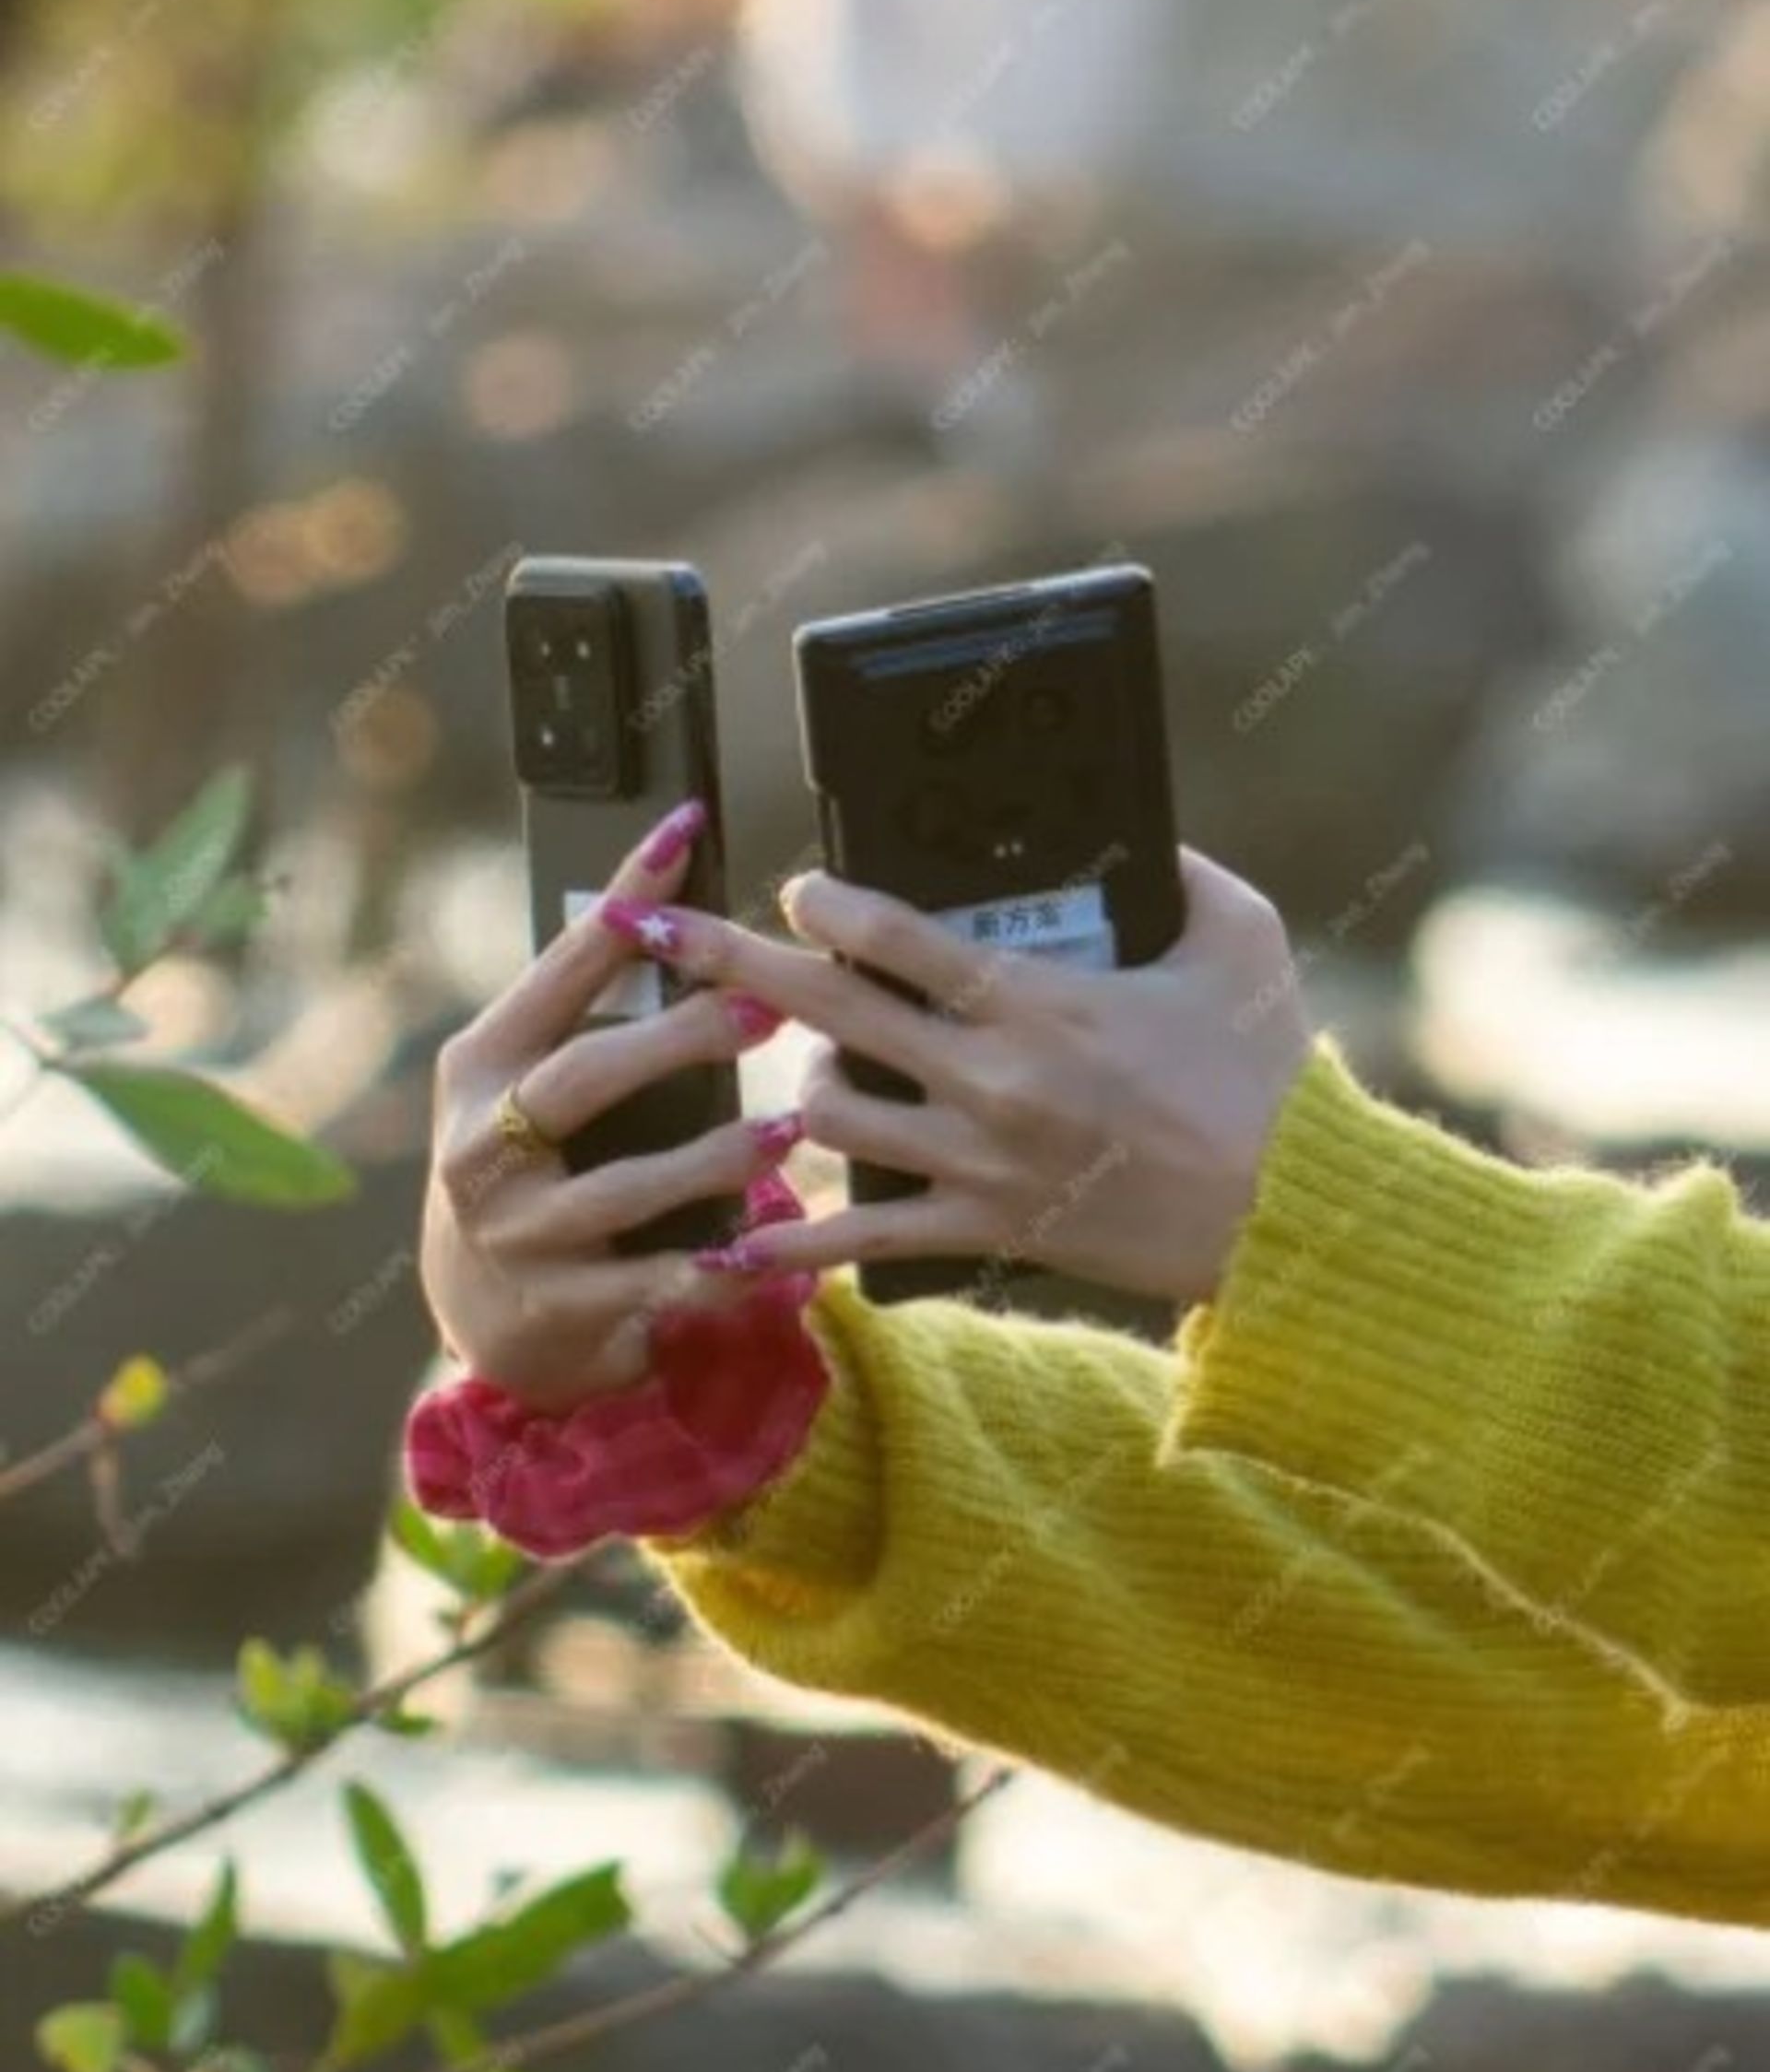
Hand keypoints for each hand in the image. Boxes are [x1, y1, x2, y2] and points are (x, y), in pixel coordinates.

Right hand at [420, 800, 800, 1409]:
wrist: (484, 1315)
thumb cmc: (530, 1166)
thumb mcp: (528, 1085)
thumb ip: (587, 1016)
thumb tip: (681, 907)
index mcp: (482, 1066)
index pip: (558, 968)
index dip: (625, 901)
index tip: (686, 834)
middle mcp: (483, 1147)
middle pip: (584, 1077)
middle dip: (680, 1038)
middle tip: (768, 1007)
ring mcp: (519, 1234)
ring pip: (626, 1189)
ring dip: (716, 1158)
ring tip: (788, 1130)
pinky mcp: (563, 1309)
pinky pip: (658, 1284)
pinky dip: (720, 1266)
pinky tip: (772, 1249)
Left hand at [601, 847, 1311, 1310]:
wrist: (1286, 1213)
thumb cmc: (1266, 1072)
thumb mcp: (1242, 941)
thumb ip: (1183, 875)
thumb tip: (1142, 833)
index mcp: (1038, 1000)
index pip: (899, 936)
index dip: (828, 902)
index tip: (793, 885)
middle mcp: (989, 1079)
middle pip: (828, 1011)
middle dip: (731, 961)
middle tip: (662, 928)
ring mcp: (977, 1160)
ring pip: (829, 1118)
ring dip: (788, 1088)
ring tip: (783, 1069)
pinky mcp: (982, 1227)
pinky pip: (864, 1238)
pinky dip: (795, 1238)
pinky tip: (732, 1238)